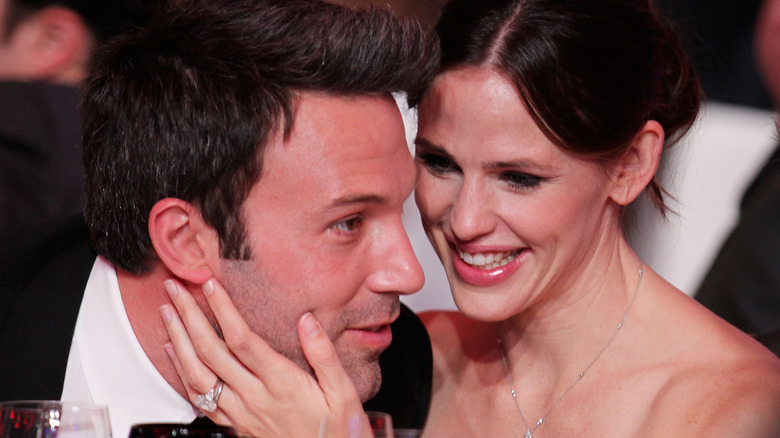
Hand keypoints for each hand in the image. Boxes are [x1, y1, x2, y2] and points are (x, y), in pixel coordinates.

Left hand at [159, 277, 372, 436]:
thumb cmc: (338, 431)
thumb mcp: (343, 392)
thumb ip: (324, 355)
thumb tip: (307, 320)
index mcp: (282, 384)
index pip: (243, 340)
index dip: (222, 311)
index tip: (210, 285)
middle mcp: (255, 398)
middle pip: (212, 353)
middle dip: (189, 317)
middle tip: (175, 288)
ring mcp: (241, 414)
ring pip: (198, 376)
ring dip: (179, 341)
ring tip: (167, 314)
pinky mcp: (235, 425)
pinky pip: (199, 399)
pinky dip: (181, 372)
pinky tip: (174, 353)